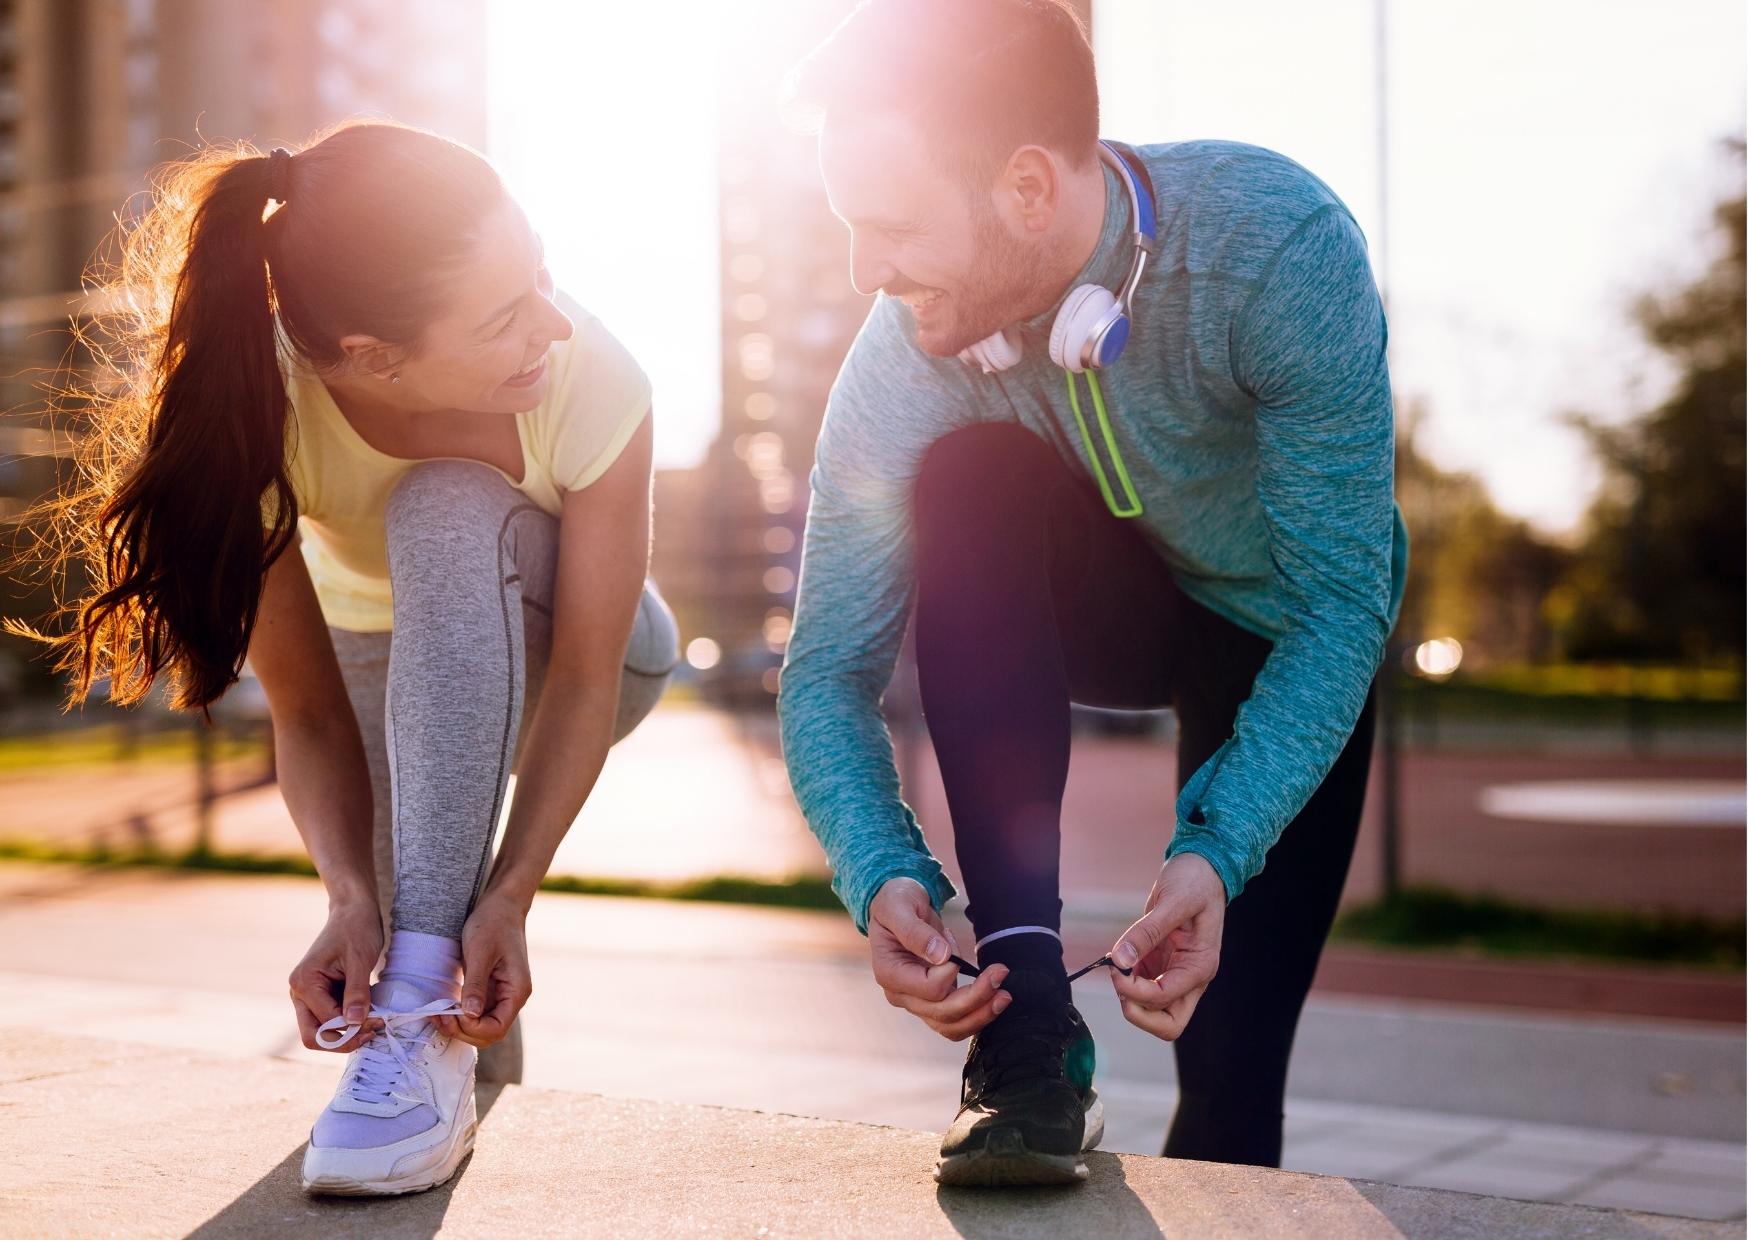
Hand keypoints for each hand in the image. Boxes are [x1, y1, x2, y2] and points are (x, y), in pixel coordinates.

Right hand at [289, 897, 383, 1051]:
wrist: (353, 911)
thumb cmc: (356, 929)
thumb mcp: (360, 960)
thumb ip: (356, 992)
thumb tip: (355, 1022)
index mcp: (304, 983)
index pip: (325, 1023)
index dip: (353, 1028)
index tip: (379, 1022)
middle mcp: (299, 993)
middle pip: (313, 1036)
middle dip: (343, 1040)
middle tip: (373, 1033)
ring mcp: (307, 996)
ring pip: (321, 1031)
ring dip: (346, 1034)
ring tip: (374, 1024)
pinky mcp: (320, 996)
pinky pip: (330, 1019)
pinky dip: (348, 1023)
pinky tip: (369, 1016)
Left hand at [438, 893, 531, 1047]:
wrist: (502, 904)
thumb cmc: (493, 922)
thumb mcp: (480, 952)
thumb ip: (476, 984)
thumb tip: (470, 1014)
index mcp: (517, 990)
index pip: (496, 1028)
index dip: (471, 1029)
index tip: (451, 1014)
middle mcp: (512, 997)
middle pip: (489, 1033)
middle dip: (462, 1031)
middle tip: (438, 1016)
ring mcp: (502, 995)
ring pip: (481, 1026)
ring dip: (459, 1026)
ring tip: (438, 1013)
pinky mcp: (491, 990)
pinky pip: (476, 1012)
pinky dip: (460, 1015)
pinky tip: (444, 1006)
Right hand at [867, 877, 1009, 1040]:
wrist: (897, 908)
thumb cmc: (896, 903)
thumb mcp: (899, 906)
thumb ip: (916, 931)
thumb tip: (942, 956)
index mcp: (889, 973)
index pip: (928, 988)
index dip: (950, 973)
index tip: (958, 953)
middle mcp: (901, 995)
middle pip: (943, 1012)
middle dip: (976, 996)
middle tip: (1001, 972)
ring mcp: (917, 1002)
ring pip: (951, 1026)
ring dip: (981, 1015)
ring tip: (1004, 996)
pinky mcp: (933, 1002)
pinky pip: (956, 1022)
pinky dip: (977, 1016)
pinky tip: (995, 1001)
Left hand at [1109, 852, 1226, 1040]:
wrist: (1202, 866)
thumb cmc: (1195, 881)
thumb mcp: (1172, 901)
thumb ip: (1146, 933)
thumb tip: (1121, 960)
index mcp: (1200, 966)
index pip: (1164, 1000)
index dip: (1135, 990)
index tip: (1117, 966)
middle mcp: (1191, 977)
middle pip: (1167, 1023)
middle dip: (1138, 1012)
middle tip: (1119, 983)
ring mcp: (1176, 973)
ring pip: (1154, 1009)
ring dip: (1130, 995)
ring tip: (1118, 963)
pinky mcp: (1163, 963)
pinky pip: (1143, 986)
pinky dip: (1128, 979)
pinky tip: (1121, 957)